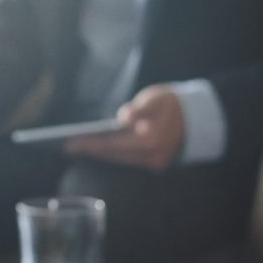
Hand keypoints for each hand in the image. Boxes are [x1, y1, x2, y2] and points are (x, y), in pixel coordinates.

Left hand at [65, 85, 185, 170]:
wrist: (196, 117)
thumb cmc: (172, 103)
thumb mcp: (156, 97)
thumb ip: (140, 108)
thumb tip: (123, 118)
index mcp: (152, 140)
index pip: (113, 144)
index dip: (90, 144)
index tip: (70, 143)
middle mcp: (153, 157)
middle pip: (114, 156)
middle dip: (90, 150)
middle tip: (66, 146)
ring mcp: (155, 164)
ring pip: (120, 160)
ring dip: (99, 154)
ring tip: (77, 147)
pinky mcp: (155, 166)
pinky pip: (128, 161)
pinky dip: (112, 155)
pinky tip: (96, 149)